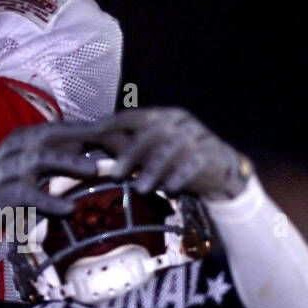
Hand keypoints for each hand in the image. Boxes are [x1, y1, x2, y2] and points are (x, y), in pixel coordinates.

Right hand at [0, 122, 104, 216]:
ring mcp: (8, 168)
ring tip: (94, 170)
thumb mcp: (36, 170)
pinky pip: (28, 194)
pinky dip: (49, 201)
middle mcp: (17, 146)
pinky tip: (68, 208)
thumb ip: (61, 161)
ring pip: (40, 159)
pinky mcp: (3, 192)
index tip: (121, 134)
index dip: (92, 130)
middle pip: (54, 135)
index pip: (63, 128)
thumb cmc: (9, 188)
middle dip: (85, 137)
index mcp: (27, 137)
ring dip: (68, 162)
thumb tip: (98, 156)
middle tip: (114, 143)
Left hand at [91, 107, 252, 199]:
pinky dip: (179, 178)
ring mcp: (197, 136)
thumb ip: (126, 147)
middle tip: (115, 174)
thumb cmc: (176, 160)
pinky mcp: (210, 154)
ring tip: (141, 189)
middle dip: (131, 154)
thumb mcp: (151, 151)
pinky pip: (193, 165)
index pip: (134, 116)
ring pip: (171, 150)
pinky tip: (168, 191)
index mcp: (162, 116)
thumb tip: (88, 145)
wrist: (219, 170)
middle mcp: (179, 122)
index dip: (113, 124)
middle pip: (151, 134)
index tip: (93, 135)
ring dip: (154, 170)